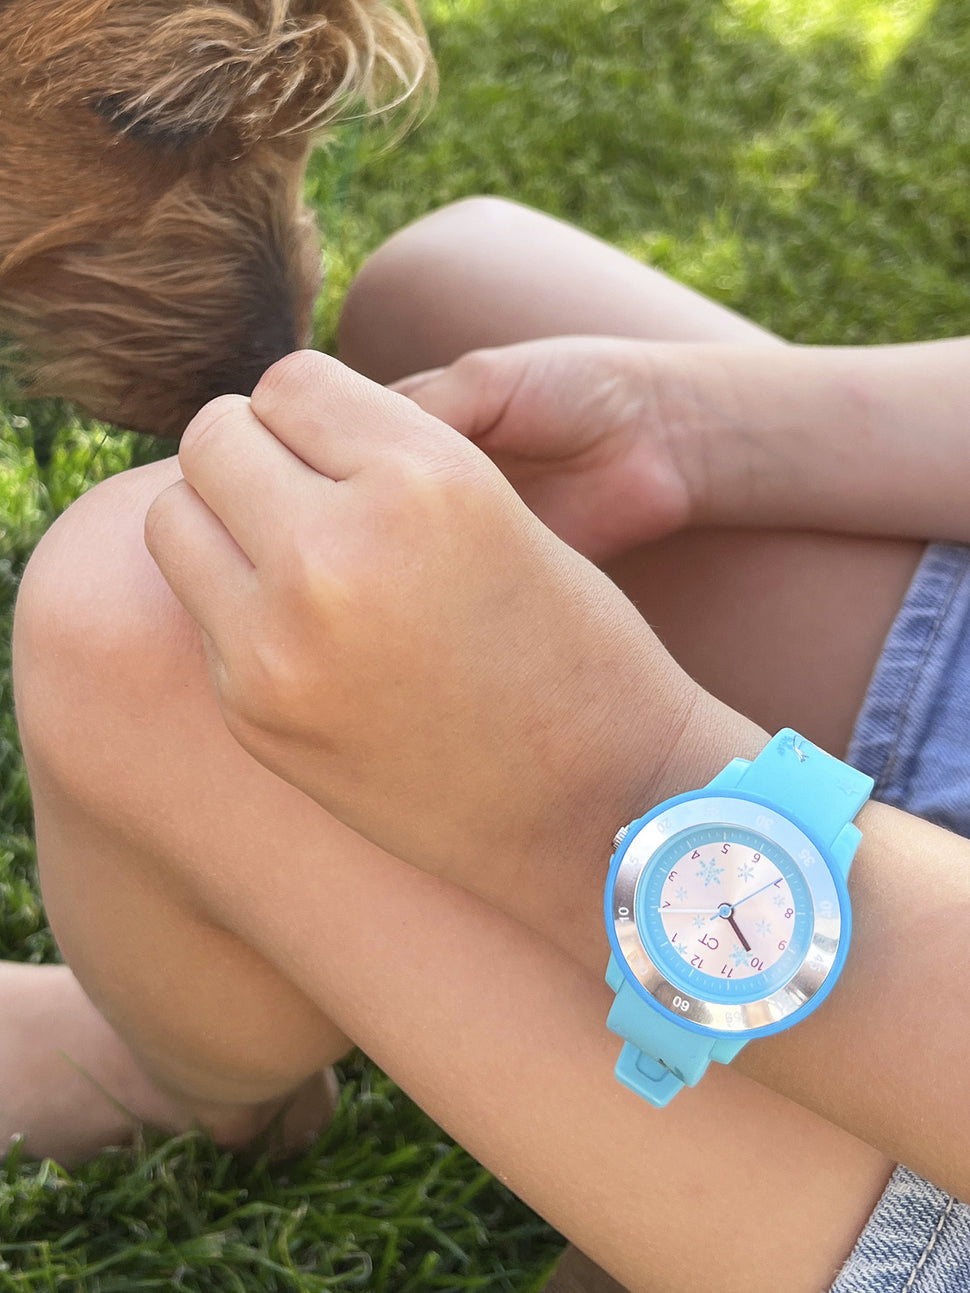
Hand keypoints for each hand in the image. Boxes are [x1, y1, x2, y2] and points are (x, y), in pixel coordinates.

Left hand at [144, 352, 748, 935]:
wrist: (601, 805)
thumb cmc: (574, 647)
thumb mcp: (497, 510)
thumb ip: (378, 457)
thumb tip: (265, 429)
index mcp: (421, 481)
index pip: (290, 380)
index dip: (315, 411)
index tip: (344, 449)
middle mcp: (335, 554)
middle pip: (212, 438)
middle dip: (254, 453)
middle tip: (306, 496)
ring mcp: (279, 644)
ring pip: (172, 520)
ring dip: (222, 521)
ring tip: (293, 559)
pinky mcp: (253, 714)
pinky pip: (200, 611)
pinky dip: (237, 605)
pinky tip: (309, 636)